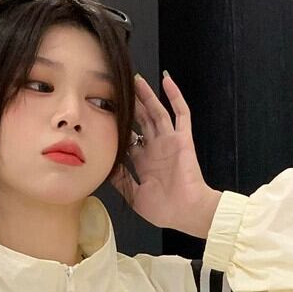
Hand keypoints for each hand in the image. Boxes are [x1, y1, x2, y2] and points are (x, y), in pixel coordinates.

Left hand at [109, 72, 217, 234]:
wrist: (186, 211)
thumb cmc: (164, 209)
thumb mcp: (134, 196)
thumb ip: (121, 181)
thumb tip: (106, 167)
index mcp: (144, 163)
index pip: (129, 139)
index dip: (119, 127)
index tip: (106, 114)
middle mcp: (156, 149)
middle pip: (141, 121)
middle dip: (131, 105)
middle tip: (119, 88)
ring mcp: (169, 142)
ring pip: (157, 112)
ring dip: (148, 96)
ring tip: (137, 79)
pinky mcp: (182, 138)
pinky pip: (181, 113)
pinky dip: (175, 96)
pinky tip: (167, 81)